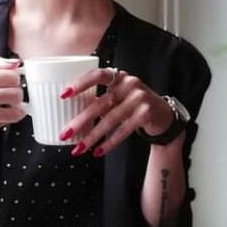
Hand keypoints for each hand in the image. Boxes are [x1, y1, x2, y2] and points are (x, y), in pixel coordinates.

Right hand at [0, 57, 25, 142]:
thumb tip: (16, 63)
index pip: (10, 76)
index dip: (16, 79)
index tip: (13, 81)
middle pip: (15, 93)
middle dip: (18, 93)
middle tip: (13, 94)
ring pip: (15, 109)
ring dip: (18, 107)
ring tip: (11, 104)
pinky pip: (9, 120)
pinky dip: (12, 116)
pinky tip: (5, 113)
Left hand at [58, 68, 174, 156]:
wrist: (164, 115)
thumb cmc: (133, 104)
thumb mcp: (119, 95)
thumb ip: (101, 99)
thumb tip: (71, 116)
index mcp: (118, 76)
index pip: (97, 75)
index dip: (80, 83)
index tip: (63, 95)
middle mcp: (129, 84)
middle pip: (100, 104)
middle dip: (80, 121)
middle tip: (65, 133)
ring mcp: (139, 98)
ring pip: (110, 120)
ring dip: (92, 136)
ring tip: (78, 149)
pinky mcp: (146, 114)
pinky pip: (123, 130)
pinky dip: (109, 143)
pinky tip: (98, 151)